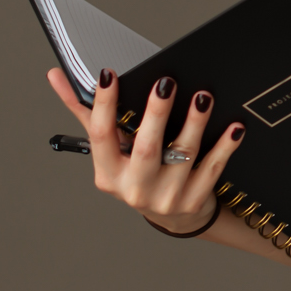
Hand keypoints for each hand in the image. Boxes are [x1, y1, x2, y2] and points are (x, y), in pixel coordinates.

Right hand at [48, 66, 244, 233]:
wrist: (172, 216)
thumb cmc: (135, 171)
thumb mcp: (110, 149)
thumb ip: (85, 111)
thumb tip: (56, 76)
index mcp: (108, 174)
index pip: (101, 136)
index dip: (104, 105)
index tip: (109, 75)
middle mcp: (135, 189)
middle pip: (146, 148)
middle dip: (156, 114)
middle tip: (166, 83)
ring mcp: (166, 198)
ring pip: (182, 156)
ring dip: (194, 124)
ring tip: (203, 96)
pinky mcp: (194, 200)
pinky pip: (213, 168)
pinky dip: (224, 147)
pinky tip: (234, 127)